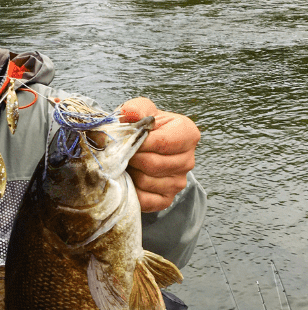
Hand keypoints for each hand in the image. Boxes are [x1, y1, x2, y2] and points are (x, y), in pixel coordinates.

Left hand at [120, 97, 198, 212]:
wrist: (139, 148)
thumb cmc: (141, 128)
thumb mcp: (140, 110)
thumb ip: (136, 108)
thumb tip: (130, 113)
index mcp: (188, 134)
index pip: (164, 142)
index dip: (140, 142)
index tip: (127, 139)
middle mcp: (188, 159)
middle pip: (153, 163)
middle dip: (131, 158)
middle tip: (121, 153)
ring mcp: (179, 182)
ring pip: (146, 181)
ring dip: (130, 173)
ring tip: (125, 163)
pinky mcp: (167, 199)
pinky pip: (146, 200)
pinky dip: (131, 191)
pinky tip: (129, 179)